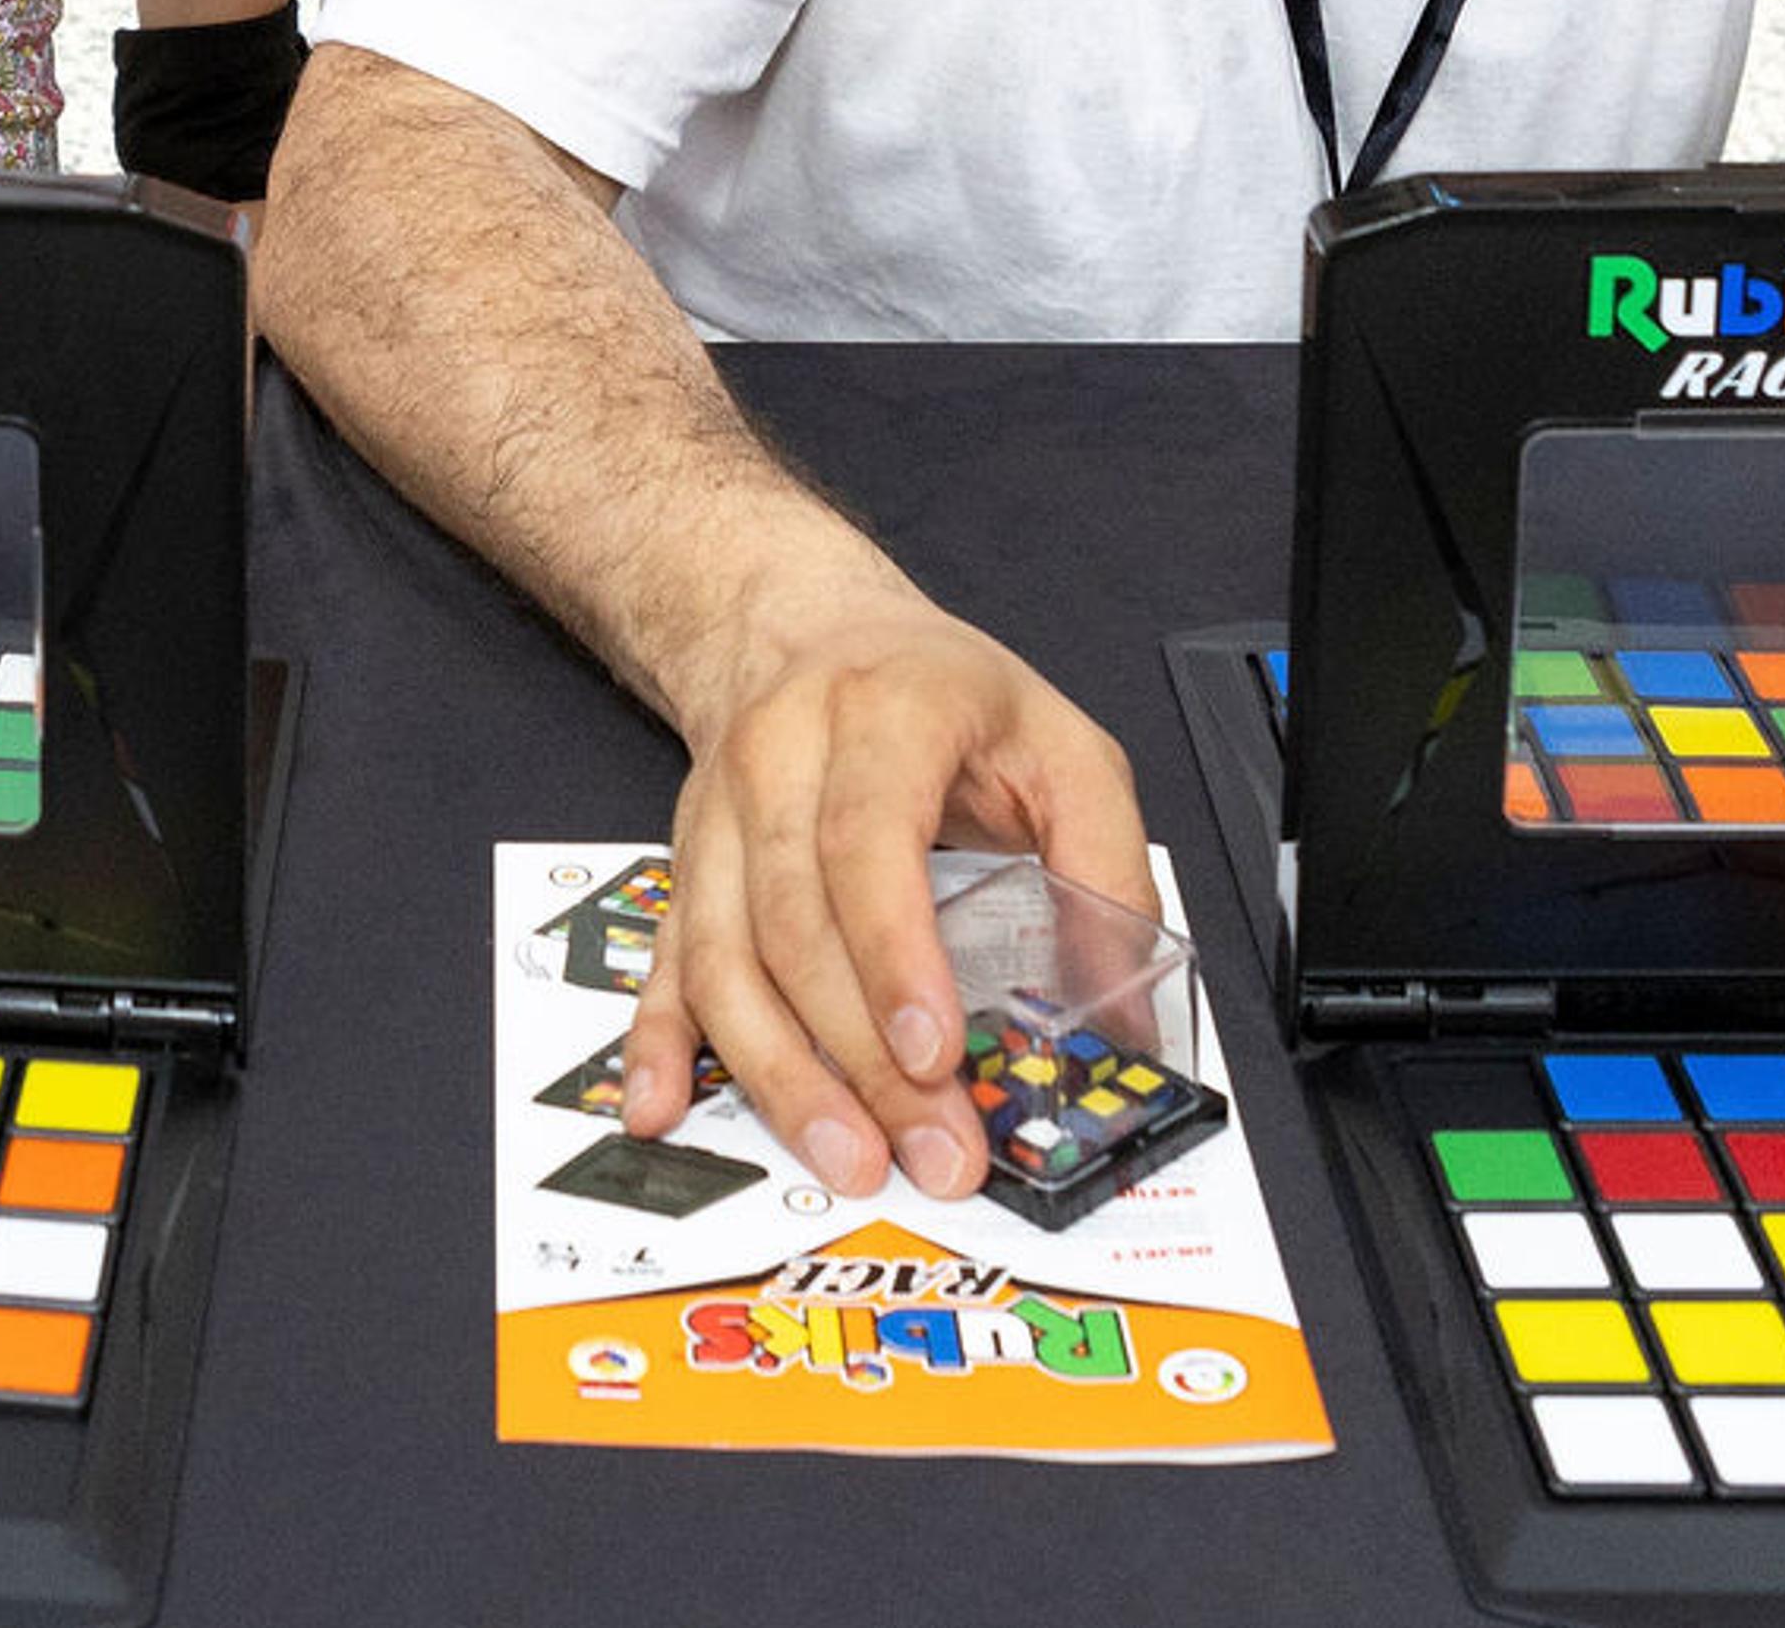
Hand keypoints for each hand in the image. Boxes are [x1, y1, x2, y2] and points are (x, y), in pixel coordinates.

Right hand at [618, 582, 1152, 1203]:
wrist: (810, 628)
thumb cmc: (941, 695)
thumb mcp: (1060, 742)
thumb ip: (1105, 861)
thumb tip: (1126, 1007)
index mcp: (882, 710)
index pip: (867, 839)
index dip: (894, 954)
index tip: (937, 1051)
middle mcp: (780, 756)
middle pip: (796, 922)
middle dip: (860, 1055)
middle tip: (930, 1148)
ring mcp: (718, 814)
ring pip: (725, 957)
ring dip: (781, 1074)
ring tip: (847, 1157)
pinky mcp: (687, 864)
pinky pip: (663, 961)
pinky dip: (658, 1043)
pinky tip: (661, 1105)